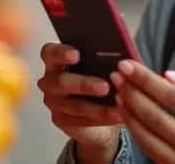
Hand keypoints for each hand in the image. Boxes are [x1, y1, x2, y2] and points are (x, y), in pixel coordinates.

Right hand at [36, 43, 121, 160]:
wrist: (99, 108)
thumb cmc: (99, 75)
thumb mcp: (103, 63)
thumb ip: (108, 54)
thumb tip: (124, 52)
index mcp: (56, 59)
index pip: (50, 52)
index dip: (60, 53)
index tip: (76, 55)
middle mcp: (50, 80)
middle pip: (61, 82)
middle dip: (84, 84)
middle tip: (105, 87)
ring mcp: (54, 102)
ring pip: (74, 105)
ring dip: (97, 108)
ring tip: (118, 107)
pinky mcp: (61, 120)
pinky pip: (81, 121)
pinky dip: (101, 119)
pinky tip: (118, 116)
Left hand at [111, 60, 174, 163]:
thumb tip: (168, 76)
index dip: (148, 80)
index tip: (128, 65)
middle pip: (157, 115)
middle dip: (132, 92)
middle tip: (117, 75)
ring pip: (148, 134)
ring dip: (128, 110)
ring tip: (118, 90)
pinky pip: (148, 148)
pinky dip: (134, 129)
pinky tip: (126, 112)